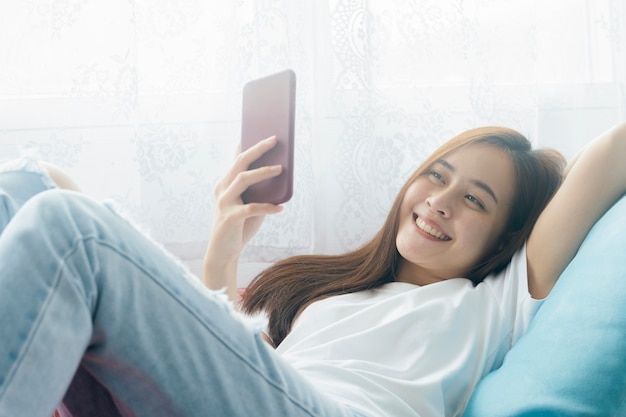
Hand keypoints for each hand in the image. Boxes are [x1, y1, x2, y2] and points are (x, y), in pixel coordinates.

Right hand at [204, 136, 284, 296]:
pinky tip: (281, 208)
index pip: (237, 158)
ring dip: (263, 172)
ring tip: (281, 168)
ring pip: (243, 180)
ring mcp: (224, 203)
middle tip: (275, 139)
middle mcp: (222, 189)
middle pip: (240, 162)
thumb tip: (279, 172)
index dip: (247, 143)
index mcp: (226, 183)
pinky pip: (251, 209)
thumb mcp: (251, 205)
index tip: (260, 129)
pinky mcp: (230, 218)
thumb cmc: (240, 226)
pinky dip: (267, 207)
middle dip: (258, 149)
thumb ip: (260, 190)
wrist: (224, 253)